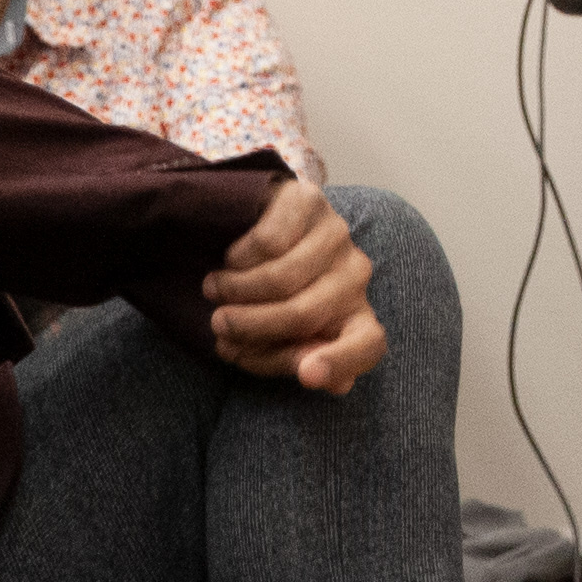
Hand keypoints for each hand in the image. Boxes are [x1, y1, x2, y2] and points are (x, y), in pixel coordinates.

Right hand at [201, 182, 385, 393]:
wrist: (250, 227)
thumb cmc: (264, 296)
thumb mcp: (272, 336)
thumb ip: (291, 357)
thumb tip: (325, 379)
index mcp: (354, 317)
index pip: (368, 344)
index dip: (341, 361)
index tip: (306, 375)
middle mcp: (355, 276)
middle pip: (303, 315)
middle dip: (248, 326)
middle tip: (216, 324)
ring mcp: (336, 236)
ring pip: (280, 278)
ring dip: (233, 290)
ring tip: (213, 290)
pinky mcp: (310, 202)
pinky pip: (266, 243)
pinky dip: (236, 257)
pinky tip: (231, 258)